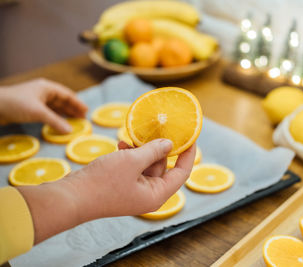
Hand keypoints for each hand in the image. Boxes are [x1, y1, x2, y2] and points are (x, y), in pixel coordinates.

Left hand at [0, 78, 86, 132]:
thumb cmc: (16, 104)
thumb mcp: (38, 112)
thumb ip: (55, 121)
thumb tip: (70, 131)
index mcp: (47, 87)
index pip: (67, 94)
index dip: (77, 103)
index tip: (86, 111)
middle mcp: (43, 92)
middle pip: (62, 100)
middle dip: (72, 109)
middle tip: (82, 119)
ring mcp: (36, 100)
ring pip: (54, 107)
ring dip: (64, 114)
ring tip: (73, 122)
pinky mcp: (29, 108)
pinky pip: (47, 112)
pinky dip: (55, 117)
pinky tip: (59, 123)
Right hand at [18, 139, 195, 243]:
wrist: (71, 197)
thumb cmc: (103, 182)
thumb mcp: (132, 161)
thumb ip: (153, 151)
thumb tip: (169, 144)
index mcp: (157, 194)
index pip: (182, 173)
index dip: (188, 154)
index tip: (191, 137)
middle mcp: (149, 195)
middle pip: (164, 167)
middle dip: (159, 148)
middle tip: (156, 130)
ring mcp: (135, 191)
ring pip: (147, 165)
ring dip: (141, 151)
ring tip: (131, 140)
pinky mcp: (123, 186)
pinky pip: (134, 168)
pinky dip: (130, 156)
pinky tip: (121, 146)